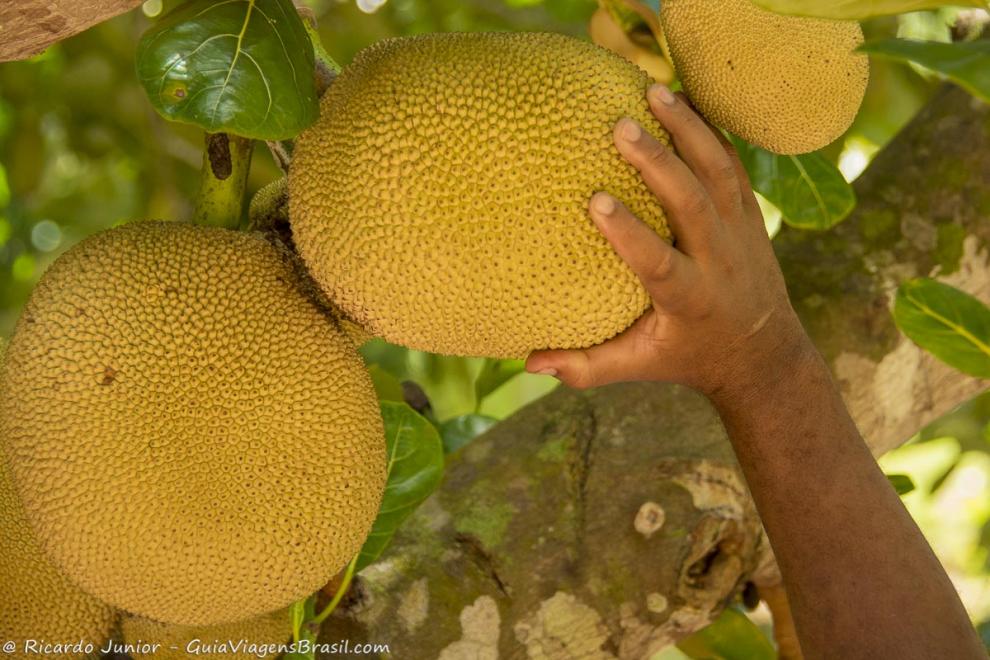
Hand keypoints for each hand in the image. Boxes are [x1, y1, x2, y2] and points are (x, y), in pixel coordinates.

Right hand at [526, 84, 813, 402]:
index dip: (630, 232)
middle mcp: (719, 260)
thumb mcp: (640, 365)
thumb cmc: (688, 356)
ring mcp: (741, 230)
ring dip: (688, 129)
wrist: (763, 350)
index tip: (596, 201)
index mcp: (689, 299)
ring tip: (653, 91)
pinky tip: (681, 97)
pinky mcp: (750, 211)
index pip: (659, 262)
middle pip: (693, 203)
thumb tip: (529, 363)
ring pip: (718, 171)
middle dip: (659, 162)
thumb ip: (586, 367)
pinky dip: (709, 128)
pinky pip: (731, 162)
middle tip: (621, 127)